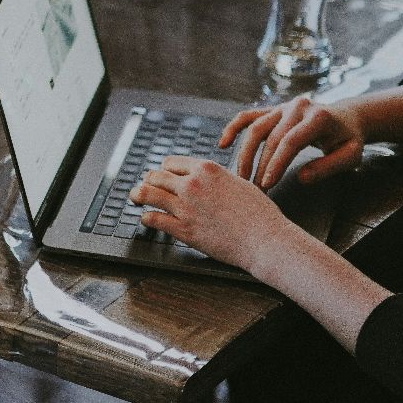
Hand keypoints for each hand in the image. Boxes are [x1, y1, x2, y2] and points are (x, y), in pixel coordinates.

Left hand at [130, 156, 303, 270]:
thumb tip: (204, 178)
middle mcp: (192, 184)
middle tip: (146, 186)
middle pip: (155, 175)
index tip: (163, 176)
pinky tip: (147, 219)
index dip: (165, 170)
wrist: (266, 240)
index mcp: (206, 169)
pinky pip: (152, 218)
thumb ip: (216, 178)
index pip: (171, 162)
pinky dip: (146, 218)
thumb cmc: (259, 214)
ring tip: (135, 198)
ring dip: (138, 195)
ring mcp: (185, 206)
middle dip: (149, 181)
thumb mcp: (239, 183)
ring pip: (146, 193)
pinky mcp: (183, 229)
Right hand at [223, 96, 365, 189]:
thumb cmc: (349, 139)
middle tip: (255, 189)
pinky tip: (223, 144)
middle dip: (260, 165)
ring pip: (255, 128)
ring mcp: (282, 106)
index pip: (291, 141)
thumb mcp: (350, 155)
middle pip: (271, 137)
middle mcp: (297, 107)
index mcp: (318, 117)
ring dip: (245, 153)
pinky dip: (233, 128)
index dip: (277, 163)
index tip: (268, 184)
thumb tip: (301, 178)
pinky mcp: (272, 109)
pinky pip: (248, 116)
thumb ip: (328, 167)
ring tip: (241, 176)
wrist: (347, 117)